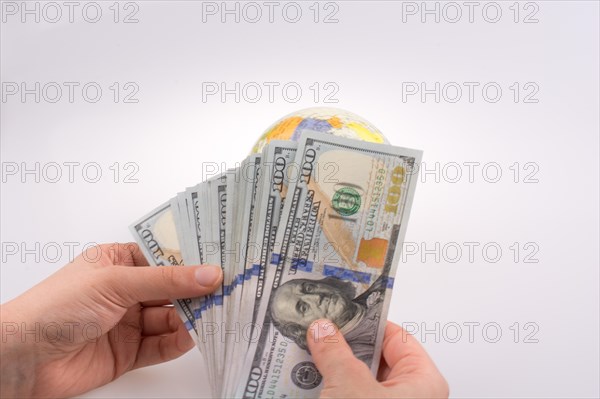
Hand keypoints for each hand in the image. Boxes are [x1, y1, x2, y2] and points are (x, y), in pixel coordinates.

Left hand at [0, 243, 221, 397]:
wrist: (23, 358)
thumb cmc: (57, 307)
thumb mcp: (116, 283)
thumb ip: (166, 281)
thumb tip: (209, 274)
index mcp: (120, 262)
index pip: (166, 257)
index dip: (194, 259)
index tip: (223, 259)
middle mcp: (127, 291)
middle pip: (173, 289)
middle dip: (198, 290)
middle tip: (228, 289)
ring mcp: (129, 321)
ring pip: (172, 318)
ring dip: (193, 316)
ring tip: (217, 313)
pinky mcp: (130, 351)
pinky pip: (163, 345)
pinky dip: (180, 341)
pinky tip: (194, 335)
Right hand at [307, 319, 448, 398]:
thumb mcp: (350, 388)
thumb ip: (335, 353)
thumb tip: (323, 330)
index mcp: (424, 382)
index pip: (396, 336)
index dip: (367, 322)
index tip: (342, 312)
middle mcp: (411, 396)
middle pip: (375, 357)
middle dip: (346, 347)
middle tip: (322, 332)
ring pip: (360, 380)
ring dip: (336, 370)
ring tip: (312, 353)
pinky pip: (352, 396)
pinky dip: (334, 389)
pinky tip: (314, 380)